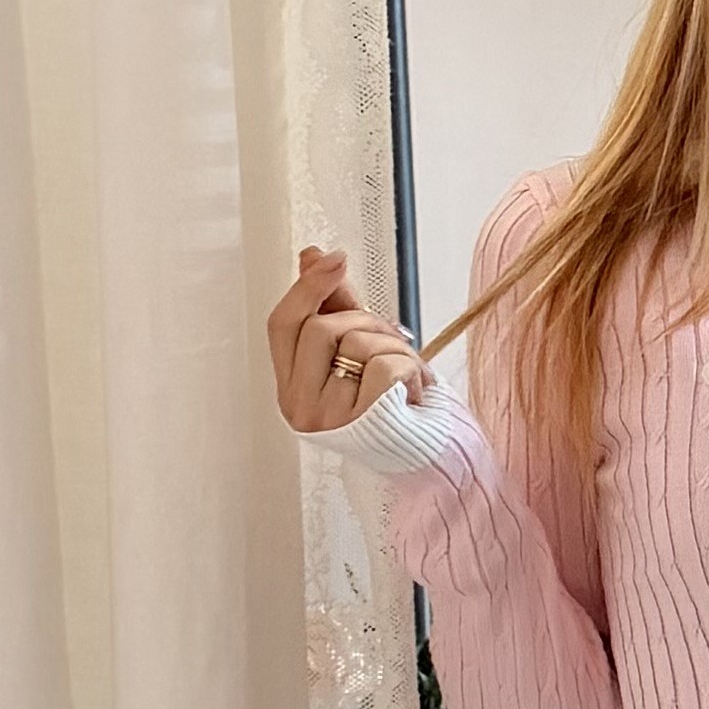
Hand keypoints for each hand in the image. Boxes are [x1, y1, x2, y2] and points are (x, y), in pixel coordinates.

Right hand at [269, 245, 431, 432]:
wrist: (426, 453)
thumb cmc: (390, 400)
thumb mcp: (358, 347)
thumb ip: (333, 304)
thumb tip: (312, 255)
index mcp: (292, 387)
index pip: (282, 325)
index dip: (306, 287)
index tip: (336, 258)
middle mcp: (301, 407)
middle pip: (319, 329)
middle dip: (362, 318)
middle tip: (391, 339)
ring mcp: (329, 419)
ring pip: (354, 343)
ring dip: (393, 344)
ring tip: (407, 370)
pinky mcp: (363, 423)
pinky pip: (383, 365)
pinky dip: (409, 366)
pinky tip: (415, 389)